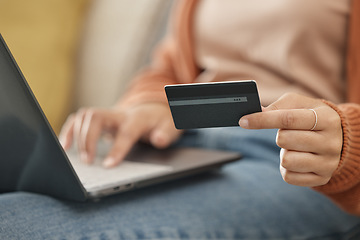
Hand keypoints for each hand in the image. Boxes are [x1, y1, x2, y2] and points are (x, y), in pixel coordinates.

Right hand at [59, 103, 181, 167]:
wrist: (154, 109)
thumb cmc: (161, 121)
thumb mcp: (171, 128)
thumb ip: (166, 134)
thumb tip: (159, 140)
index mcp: (138, 118)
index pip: (126, 132)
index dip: (117, 148)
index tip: (108, 166)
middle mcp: (119, 113)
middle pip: (97, 117)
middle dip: (89, 139)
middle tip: (89, 162)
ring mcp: (107, 114)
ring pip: (85, 116)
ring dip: (78, 136)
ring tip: (80, 158)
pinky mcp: (99, 118)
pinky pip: (79, 119)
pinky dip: (69, 131)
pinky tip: (65, 146)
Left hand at [239, 93, 342, 186]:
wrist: (340, 138)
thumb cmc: (312, 116)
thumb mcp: (300, 104)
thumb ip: (278, 107)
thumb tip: (255, 113)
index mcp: (326, 119)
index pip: (288, 119)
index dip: (262, 120)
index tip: (243, 121)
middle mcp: (330, 142)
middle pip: (284, 140)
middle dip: (280, 135)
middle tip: (290, 133)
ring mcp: (328, 163)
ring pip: (286, 160)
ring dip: (284, 152)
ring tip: (295, 147)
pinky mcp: (321, 178)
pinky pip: (289, 177)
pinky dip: (286, 168)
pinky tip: (297, 159)